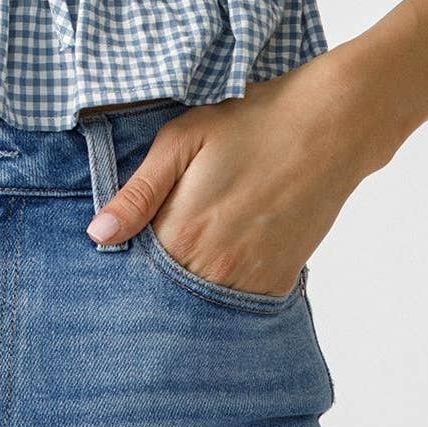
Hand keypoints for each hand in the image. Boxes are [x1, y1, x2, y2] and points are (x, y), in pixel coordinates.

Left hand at [83, 48, 404, 297]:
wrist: (329, 127)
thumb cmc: (251, 122)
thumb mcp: (182, 141)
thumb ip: (138, 192)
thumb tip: (99, 236)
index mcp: (181, 232)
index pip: (134, 271)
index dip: (126, 260)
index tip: (126, 248)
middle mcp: (213, 268)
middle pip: (167, 294)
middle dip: (156, 280)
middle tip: (162, 248)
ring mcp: (250, 280)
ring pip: (203, 303)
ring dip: (192, 286)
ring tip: (197, 248)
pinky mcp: (280, 281)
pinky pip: (241, 304)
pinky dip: (228, 288)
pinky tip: (228, 256)